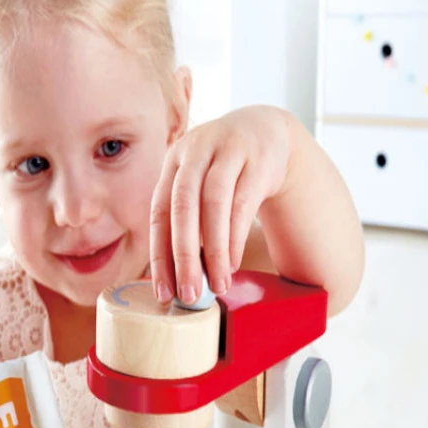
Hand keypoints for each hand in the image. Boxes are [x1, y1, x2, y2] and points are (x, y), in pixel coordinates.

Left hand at [149, 106, 290, 302]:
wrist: (268, 132)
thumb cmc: (227, 170)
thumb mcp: (200, 183)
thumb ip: (186, 219)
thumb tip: (174, 277)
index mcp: (173, 161)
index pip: (159, 213)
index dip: (159, 255)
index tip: (162, 291)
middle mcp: (196, 152)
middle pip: (183, 208)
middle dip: (183, 257)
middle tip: (188, 295)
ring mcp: (227, 152)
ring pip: (214, 206)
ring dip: (214, 252)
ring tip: (217, 286)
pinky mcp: (257, 160)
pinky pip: (243, 204)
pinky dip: (235, 238)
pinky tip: (232, 264)